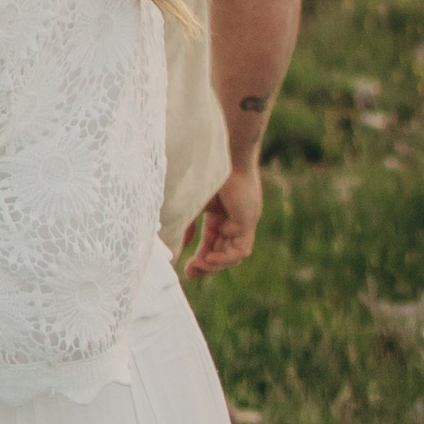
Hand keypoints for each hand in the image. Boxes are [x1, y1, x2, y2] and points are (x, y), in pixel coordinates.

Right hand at [185, 162, 263, 276]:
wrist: (221, 150)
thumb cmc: (204, 170)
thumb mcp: (190, 205)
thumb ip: (184, 227)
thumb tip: (176, 249)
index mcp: (220, 214)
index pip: (213, 243)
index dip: (201, 259)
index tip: (186, 271)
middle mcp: (234, 220)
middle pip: (223, 251)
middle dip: (207, 265)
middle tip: (190, 272)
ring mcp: (243, 220)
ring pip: (234, 253)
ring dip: (216, 264)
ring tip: (199, 265)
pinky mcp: (247, 220)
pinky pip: (241, 249)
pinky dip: (226, 257)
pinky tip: (210, 258)